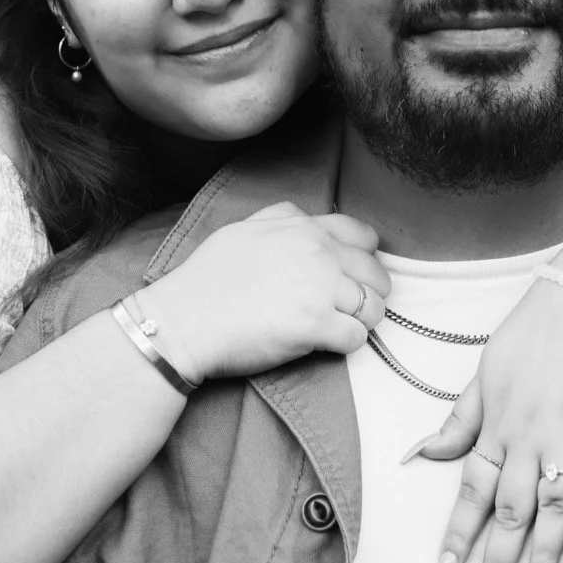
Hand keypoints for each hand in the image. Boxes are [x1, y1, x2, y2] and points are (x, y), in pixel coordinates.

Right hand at [141, 201, 389, 382]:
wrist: (186, 320)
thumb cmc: (208, 277)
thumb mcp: (245, 228)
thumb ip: (283, 218)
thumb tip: (305, 220)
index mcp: (303, 227)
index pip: (364, 237)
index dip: (365, 259)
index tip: (354, 276)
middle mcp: (318, 252)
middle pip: (376, 274)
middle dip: (370, 293)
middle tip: (351, 309)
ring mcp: (320, 288)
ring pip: (375, 307)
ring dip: (363, 321)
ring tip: (341, 328)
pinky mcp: (316, 326)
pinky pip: (357, 337)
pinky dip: (348, 344)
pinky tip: (328, 344)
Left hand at [410, 243, 562, 562]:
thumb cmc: (533, 332)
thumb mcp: (485, 370)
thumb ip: (458, 419)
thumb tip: (417, 454)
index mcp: (495, 422)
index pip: (470, 490)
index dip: (457, 537)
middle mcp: (528, 433)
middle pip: (509, 509)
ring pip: (553, 503)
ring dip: (543, 554)